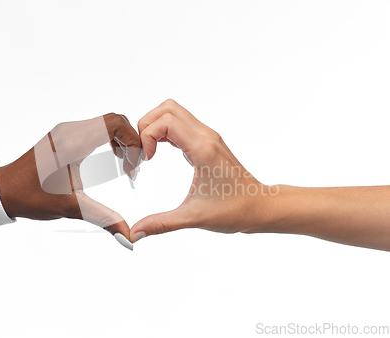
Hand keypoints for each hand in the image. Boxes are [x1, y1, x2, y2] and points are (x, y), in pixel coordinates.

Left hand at [0, 113, 141, 242]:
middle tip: (131, 169)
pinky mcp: (64, 134)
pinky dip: (109, 140)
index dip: (133, 141)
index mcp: (72, 144)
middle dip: (130, 142)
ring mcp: (66, 130)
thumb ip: (104, 219)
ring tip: (123, 165)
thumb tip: (128, 236)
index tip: (134, 165)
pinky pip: (96, 127)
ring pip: (106, 122)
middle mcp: (69, 131)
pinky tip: (109, 160)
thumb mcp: (71, 208)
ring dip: (121, 141)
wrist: (4, 191)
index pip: (114, 124)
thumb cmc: (31, 197)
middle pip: (114, 120)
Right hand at [129, 99, 276, 242]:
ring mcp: (207, 137)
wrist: (260, 207)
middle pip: (167, 108)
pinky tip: (158, 153)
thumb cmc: (234, 210)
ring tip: (148, 152)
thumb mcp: (193, 218)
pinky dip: (164, 132)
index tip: (145, 160)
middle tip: (142, 152)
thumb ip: (161, 224)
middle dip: (146, 125)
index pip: (166, 122)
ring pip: (174, 112)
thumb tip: (135, 233)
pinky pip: (180, 124)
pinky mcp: (207, 142)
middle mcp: (206, 137)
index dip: (147, 136)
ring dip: (155, 126)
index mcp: (203, 149)